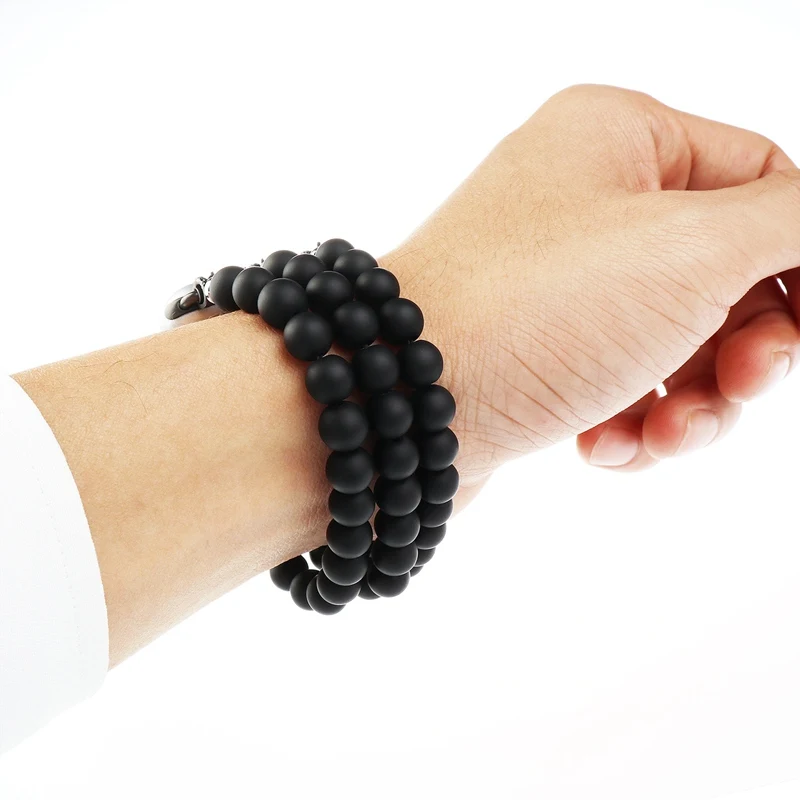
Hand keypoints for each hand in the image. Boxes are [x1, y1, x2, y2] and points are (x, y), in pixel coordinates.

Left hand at [382, 84, 799, 478]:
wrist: (396, 402)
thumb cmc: (530, 310)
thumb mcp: (690, 251)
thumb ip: (792, 225)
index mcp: (620, 139)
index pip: (761, 181)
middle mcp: (584, 201)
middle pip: (723, 274)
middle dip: (748, 348)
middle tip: (746, 386)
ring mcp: (556, 282)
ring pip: (675, 344)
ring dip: (693, 404)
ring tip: (666, 436)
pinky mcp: (534, 352)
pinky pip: (620, 385)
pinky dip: (632, 424)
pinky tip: (605, 448)